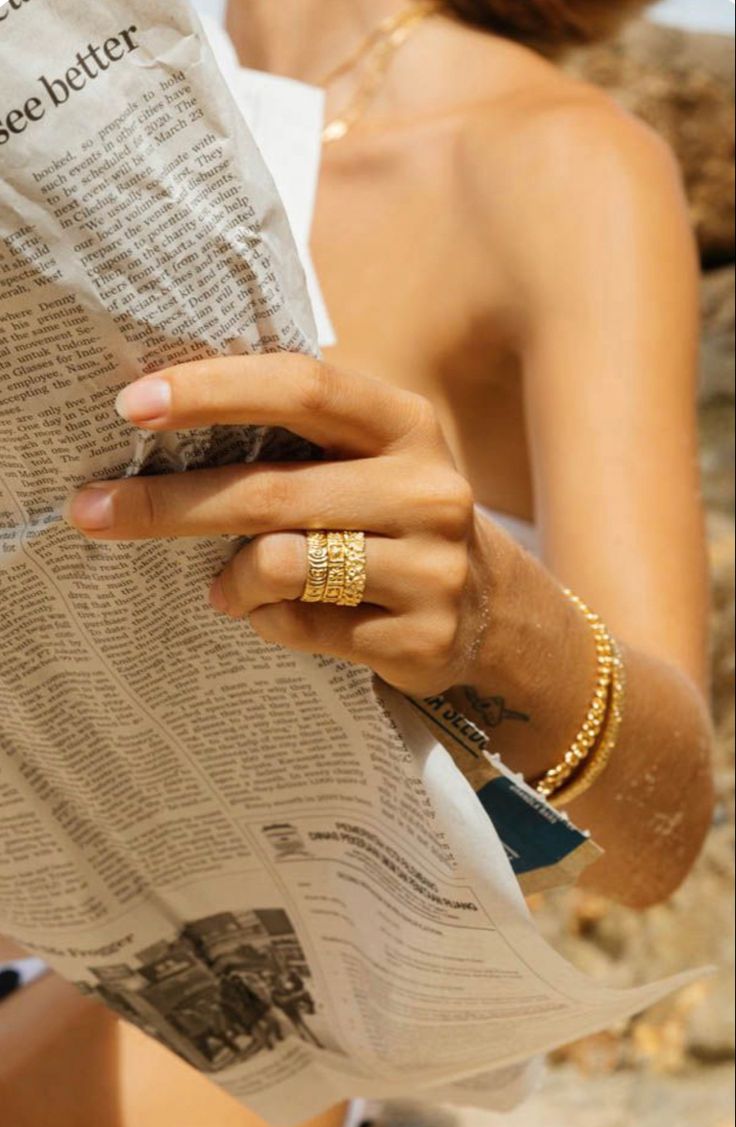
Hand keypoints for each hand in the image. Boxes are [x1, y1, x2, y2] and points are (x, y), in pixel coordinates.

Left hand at [66, 354, 483, 694]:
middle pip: (272, 490)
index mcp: (405, 424)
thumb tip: (164, 419)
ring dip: (230, 581)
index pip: (304, 386)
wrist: (493, 610)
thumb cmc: (395, 518)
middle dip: (168, 504)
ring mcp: (432, 565)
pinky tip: (279, 616)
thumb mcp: (368, 458)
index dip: (214, 390)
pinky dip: (269, 622)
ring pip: (282, 565)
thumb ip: (299, 436)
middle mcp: (427, 487)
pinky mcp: (422, 634)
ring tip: (226, 588)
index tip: (132, 404)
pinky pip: (304, 628)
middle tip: (94, 512)